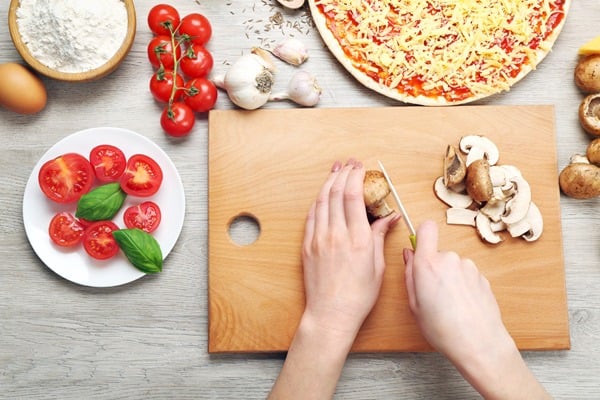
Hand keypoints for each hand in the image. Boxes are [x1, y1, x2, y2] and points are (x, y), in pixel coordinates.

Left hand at [269, 159, 398, 399]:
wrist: (331, 313)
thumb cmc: (358, 295)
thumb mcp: (377, 266)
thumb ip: (380, 236)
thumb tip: (389, 217)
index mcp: (358, 239)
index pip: (354, 197)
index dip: (356, 177)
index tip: (360, 166)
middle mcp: (336, 234)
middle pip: (337, 193)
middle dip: (343, 173)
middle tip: (348, 163)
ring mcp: (319, 239)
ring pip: (322, 201)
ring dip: (328, 182)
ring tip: (335, 170)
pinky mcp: (307, 246)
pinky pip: (311, 216)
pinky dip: (318, 201)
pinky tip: (323, 194)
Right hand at [403, 220, 550, 398]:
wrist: (479, 344)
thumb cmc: (443, 329)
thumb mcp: (414, 304)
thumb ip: (409, 275)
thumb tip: (409, 256)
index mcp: (428, 264)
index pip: (426, 229)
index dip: (422, 235)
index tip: (420, 248)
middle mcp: (449, 259)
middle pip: (438, 253)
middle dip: (434, 268)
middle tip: (432, 293)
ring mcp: (468, 267)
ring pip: (453, 265)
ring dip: (449, 278)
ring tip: (449, 304)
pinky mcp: (482, 276)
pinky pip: (466, 275)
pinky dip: (462, 286)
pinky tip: (462, 306)